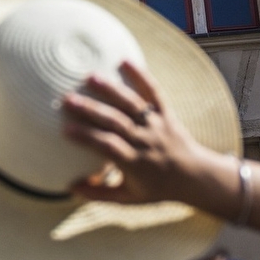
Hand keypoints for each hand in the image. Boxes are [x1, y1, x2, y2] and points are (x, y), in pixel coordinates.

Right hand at [60, 61, 231, 207]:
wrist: (195, 178)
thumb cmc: (156, 188)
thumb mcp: (128, 199)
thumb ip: (98, 194)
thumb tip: (69, 187)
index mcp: (135, 164)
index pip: (108, 147)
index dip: (87, 138)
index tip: (64, 129)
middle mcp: (146, 142)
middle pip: (117, 122)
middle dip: (92, 110)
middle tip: (67, 99)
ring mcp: (157, 125)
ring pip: (133, 105)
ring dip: (111, 90)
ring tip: (89, 77)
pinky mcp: (166, 113)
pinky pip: (155, 92)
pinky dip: (142, 76)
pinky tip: (124, 60)